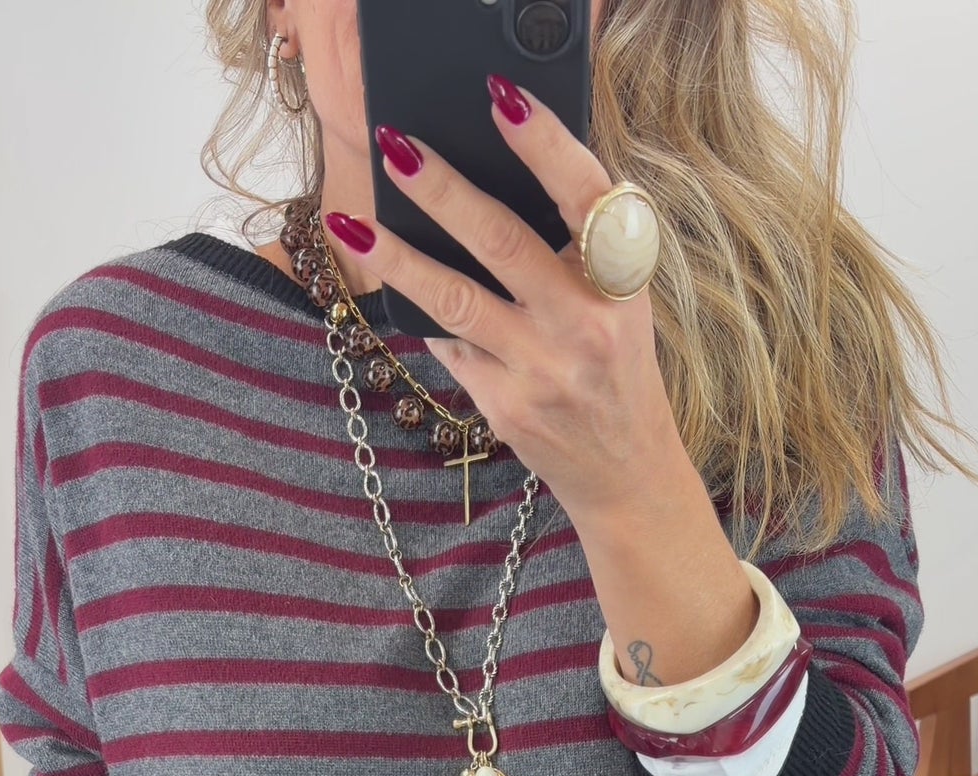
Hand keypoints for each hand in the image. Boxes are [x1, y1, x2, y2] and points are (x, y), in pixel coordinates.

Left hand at [327, 77, 680, 520]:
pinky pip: (447, 346)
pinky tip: (386, 282)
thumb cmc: (616, 365)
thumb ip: (577, 246)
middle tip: (397, 147)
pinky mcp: (505, 407)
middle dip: (442, 190)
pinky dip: (417, 311)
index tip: (503, 101)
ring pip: (455, 300)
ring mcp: (542, 369)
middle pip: (503, 242)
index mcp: (622, 282)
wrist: (626, 471)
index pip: (586, 197)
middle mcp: (586, 324)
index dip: (545, 145)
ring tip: (351, 223)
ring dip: (396, 257)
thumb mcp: (620, 301)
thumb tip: (489, 177)